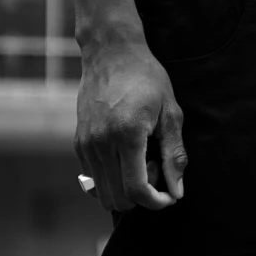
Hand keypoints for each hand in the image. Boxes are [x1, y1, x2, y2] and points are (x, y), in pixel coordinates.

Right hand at [76, 37, 185, 212]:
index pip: (136, 190)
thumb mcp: (170, 113)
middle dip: (142, 196)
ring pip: (102, 193)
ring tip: (141, 161)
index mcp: (127, 135)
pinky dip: (111, 179)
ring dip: (125, 189)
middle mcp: (101, 143)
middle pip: (118, 199)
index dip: (156, 203)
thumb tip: (177, 191)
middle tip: (156, 169)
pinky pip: (94, 178)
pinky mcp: (78, 142)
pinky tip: (125, 155)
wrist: (111, 53)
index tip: (169, 196)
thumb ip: (174, 155)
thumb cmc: (146, 78)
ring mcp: (86, 144)